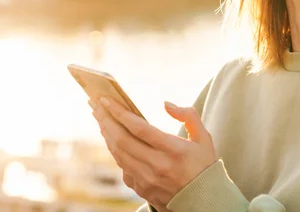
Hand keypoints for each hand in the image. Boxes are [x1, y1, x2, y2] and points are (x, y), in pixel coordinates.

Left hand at [88, 97, 217, 209]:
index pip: (140, 129)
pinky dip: (114, 150)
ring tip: (100, 117)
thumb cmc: (203, 164)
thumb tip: (166, 104)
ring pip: (118, 154)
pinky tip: (111, 138)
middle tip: (95, 104)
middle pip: (123, 140)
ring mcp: (147, 179)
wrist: (203, 199)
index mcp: (174, 150)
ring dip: (106, 133)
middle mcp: (158, 166)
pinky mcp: (141, 188)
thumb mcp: (204, 138)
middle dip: (106, 119)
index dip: (120, 113)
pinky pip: (122, 166)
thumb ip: (188, 116)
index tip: (105, 100)